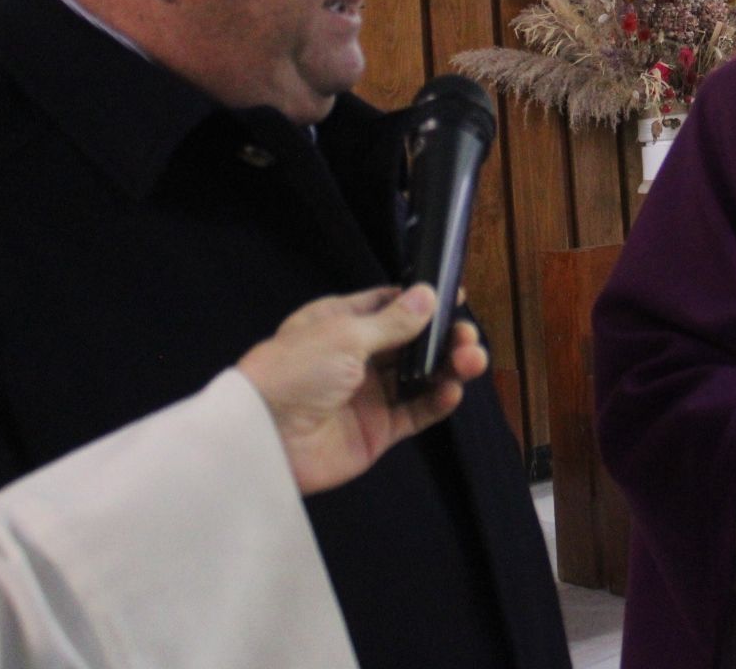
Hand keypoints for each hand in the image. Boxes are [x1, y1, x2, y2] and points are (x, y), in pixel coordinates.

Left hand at [237, 285, 487, 493]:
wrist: (264, 439)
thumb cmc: (296, 372)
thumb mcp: (345, 336)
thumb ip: (393, 321)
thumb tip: (429, 295)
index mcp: (341, 323)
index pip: (389, 306)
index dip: (422, 302)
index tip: (455, 297)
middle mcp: (357, 356)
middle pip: (412, 342)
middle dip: (443, 337)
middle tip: (467, 337)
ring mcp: (369, 394)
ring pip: (420, 376)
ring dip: (448, 367)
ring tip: (471, 361)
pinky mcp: (377, 430)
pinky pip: (415, 413)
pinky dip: (437, 402)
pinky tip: (453, 391)